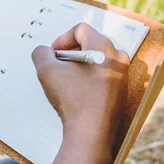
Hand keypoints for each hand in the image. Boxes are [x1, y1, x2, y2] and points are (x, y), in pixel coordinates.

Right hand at [31, 23, 129, 150]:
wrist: (91, 134)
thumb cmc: (73, 101)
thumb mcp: (47, 72)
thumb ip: (41, 54)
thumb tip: (43, 52)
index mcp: (104, 47)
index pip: (81, 29)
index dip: (62, 39)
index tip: (53, 55)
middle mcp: (118, 58)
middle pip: (91, 43)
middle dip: (70, 53)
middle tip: (58, 67)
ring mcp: (122, 75)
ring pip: (97, 61)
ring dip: (79, 67)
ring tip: (66, 81)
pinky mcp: (121, 91)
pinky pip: (103, 76)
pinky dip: (89, 79)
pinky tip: (77, 93)